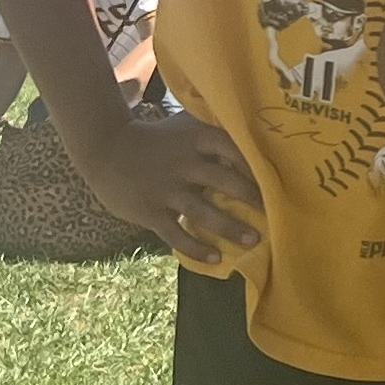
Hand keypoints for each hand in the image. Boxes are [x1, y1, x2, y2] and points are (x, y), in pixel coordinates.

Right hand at [50, 97, 263, 261]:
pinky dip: (196, 247)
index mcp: (194, 139)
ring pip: (203, 212)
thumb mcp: (184, 126)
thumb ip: (213, 131)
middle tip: (276, 214)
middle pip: (224, 181)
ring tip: (254, 241)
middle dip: (252, 199)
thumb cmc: (156, 139)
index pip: (232, 149)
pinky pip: (176, 234)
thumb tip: (256, 140)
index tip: (277, 180)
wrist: (106, 150)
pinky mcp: (150, 211)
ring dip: (230, 227)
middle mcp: (183, 163)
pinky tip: (217, 258)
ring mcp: (166, 189)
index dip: (255, 166)